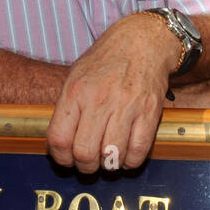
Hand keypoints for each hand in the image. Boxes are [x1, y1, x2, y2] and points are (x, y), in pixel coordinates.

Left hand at [47, 14, 179, 172]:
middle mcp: (100, 100)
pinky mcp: (150, 113)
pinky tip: (126, 154)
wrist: (142, 42)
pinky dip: (130, 161)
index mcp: (76, 91)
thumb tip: (60, 142)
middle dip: (85, 166)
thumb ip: (68, 107)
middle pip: (84, 153)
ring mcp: (126, 107)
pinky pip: (138, 151)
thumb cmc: (106, 61)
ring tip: (108, 157)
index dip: (60, 157)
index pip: (59, 138)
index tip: (66, 158)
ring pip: (111, 157)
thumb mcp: (76, 75)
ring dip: (108, 165)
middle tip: (89, 162)